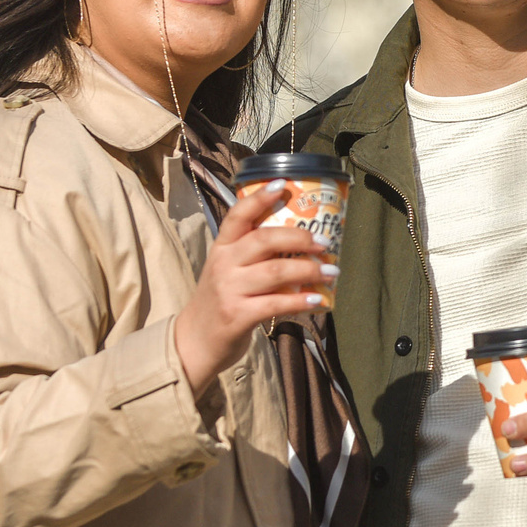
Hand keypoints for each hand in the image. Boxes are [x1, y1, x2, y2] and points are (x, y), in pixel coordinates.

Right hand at [170, 181, 335, 393]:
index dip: (259, 198)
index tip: (282, 185)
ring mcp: (229, 290)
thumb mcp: (226, 270)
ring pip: (275, 271)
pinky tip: (318, 299)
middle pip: (264, 240)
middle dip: (299, 238)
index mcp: (221, 248)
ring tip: (332, 272)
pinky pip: (276, 303)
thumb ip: (252, 255)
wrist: (193, 342)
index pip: (237, 215)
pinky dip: (300, 300)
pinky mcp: (237, 315)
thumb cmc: (220, 300)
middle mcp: (223, 264)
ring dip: (309, 270)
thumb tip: (300, 239)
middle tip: (325, 243)